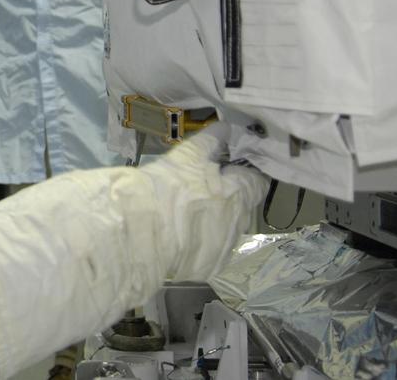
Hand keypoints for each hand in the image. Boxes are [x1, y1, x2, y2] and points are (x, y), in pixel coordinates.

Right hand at [144, 123, 266, 280]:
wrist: (139, 230)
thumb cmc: (165, 187)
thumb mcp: (186, 156)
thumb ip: (211, 141)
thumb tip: (228, 128)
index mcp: (238, 194)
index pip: (257, 183)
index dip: (246, 175)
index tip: (231, 171)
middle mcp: (239, 224)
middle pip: (243, 208)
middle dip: (229, 199)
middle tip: (202, 192)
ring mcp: (226, 249)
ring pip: (228, 231)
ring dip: (215, 223)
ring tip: (187, 216)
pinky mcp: (210, 268)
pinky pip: (213, 252)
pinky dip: (202, 244)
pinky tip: (182, 237)